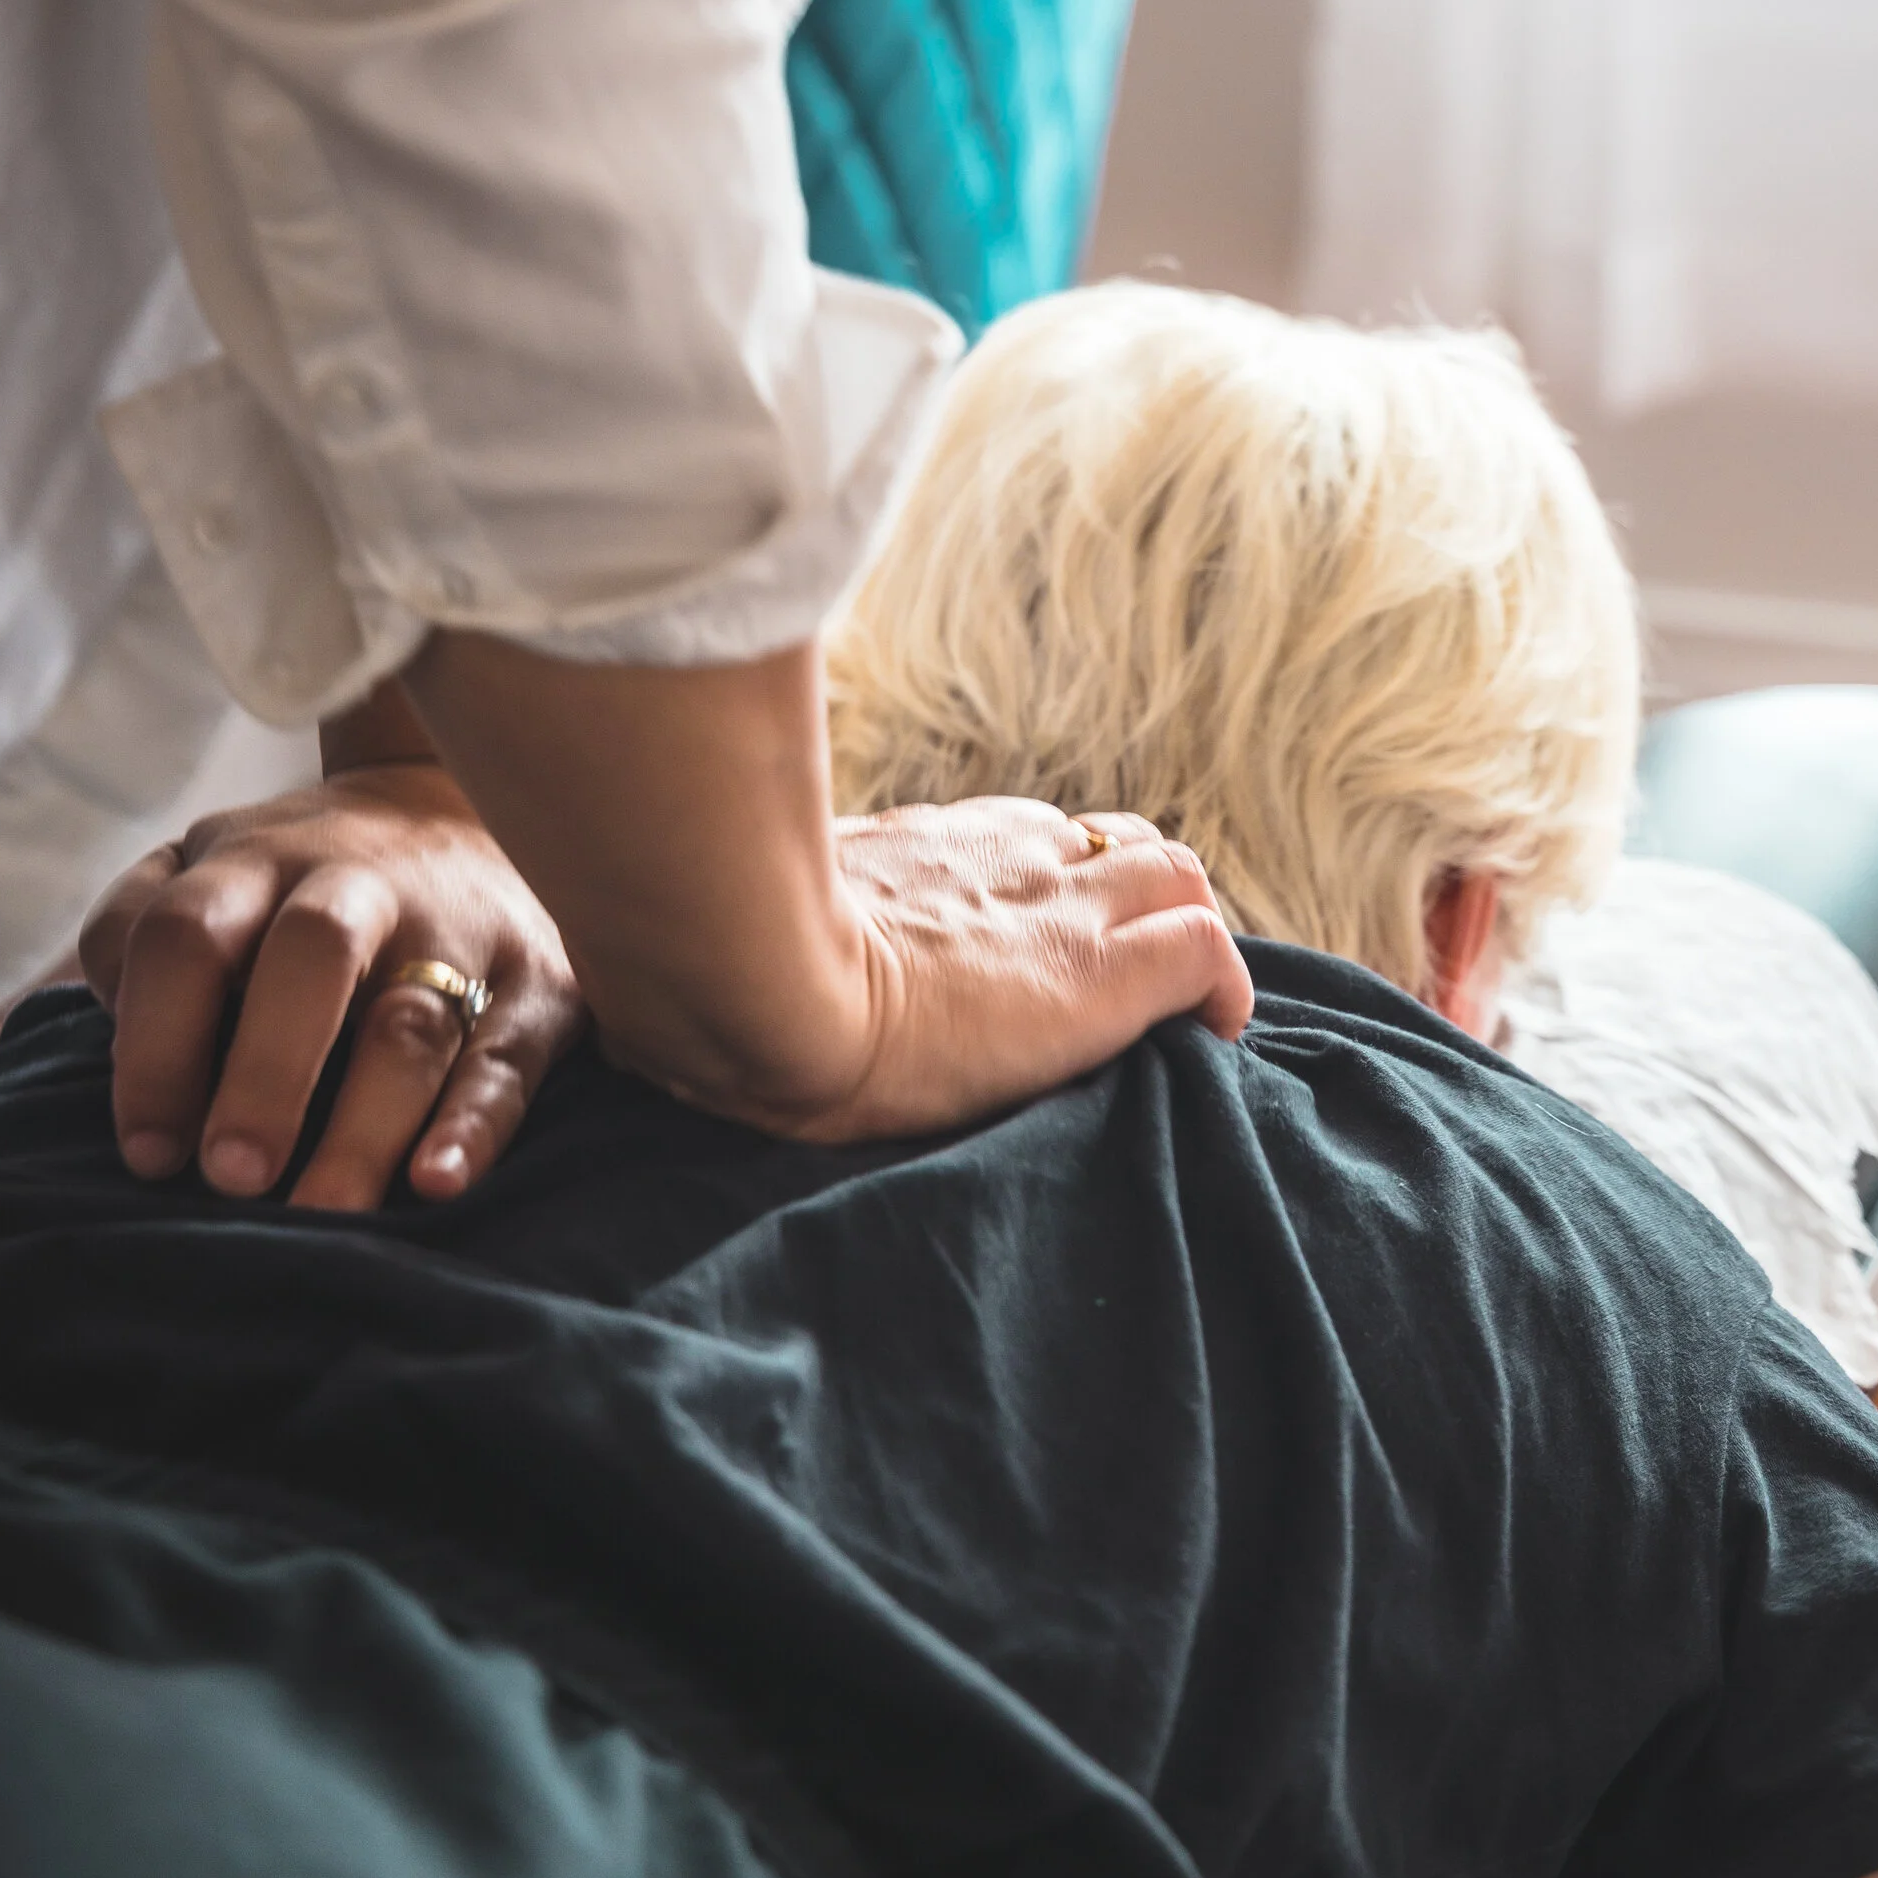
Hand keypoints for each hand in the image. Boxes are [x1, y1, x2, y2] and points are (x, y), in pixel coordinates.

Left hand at [80, 764, 583, 1209]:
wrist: (472, 802)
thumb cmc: (301, 881)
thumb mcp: (208, 867)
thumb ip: (132, 931)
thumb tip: (84, 1045)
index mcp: (259, 863)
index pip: (188, 933)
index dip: (156, 1044)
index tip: (148, 1154)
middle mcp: (360, 884)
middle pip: (314, 954)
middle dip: (269, 1071)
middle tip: (232, 1178)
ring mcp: (459, 928)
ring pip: (413, 1020)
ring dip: (365, 1124)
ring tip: (324, 1215)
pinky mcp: (540, 981)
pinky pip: (510, 1056)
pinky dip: (476, 1122)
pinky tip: (439, 1182)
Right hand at [405, 633, 1251, 1145]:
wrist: (746, 989)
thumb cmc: (706, 956)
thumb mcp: (726, 906)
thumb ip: (733, 891)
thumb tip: (657, 918)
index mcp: (922, 849)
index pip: (1021, 838)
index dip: (1046, 879)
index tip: (1033, 932)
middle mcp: (1003, 860)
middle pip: (1115, 843)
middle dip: (1130, 898)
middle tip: (1120, 970)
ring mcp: (1060, 912)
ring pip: (1176, 882)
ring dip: (1181, 942)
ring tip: (1172, 1016)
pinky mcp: (1101, 975)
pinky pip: (1209, 960)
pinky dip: (1220, 995)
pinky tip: (1209, 1039)